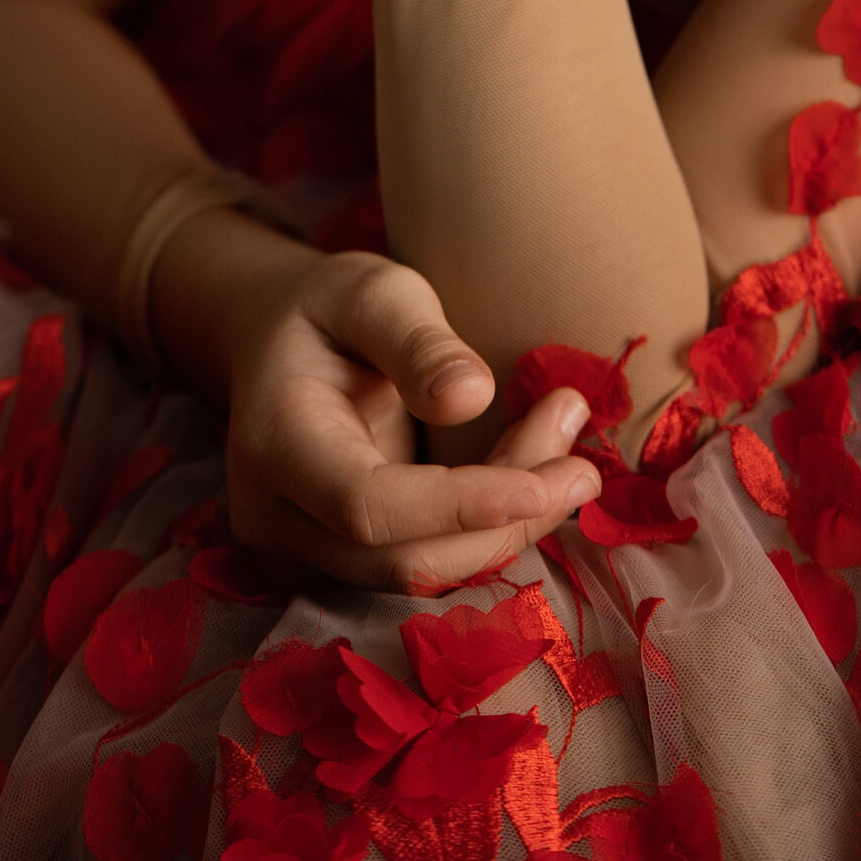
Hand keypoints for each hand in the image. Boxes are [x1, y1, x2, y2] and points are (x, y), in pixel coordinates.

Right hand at [223, 248, 600, 591]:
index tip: (545, 482)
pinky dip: (489, 528)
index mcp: (277, 443)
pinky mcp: (345, 562)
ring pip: (425, 569)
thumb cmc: (327, 306)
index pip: (368, 506)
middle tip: (584, 463)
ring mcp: (306, 552)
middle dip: (506, 519)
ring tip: (573, 459)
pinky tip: (536, 477)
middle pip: (405, 557)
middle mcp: (280, 519)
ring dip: (509, 525)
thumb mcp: (370, 292)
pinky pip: (428, 561)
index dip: (459, 507)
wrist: (278, 342)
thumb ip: (416, 341)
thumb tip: (473, 396)